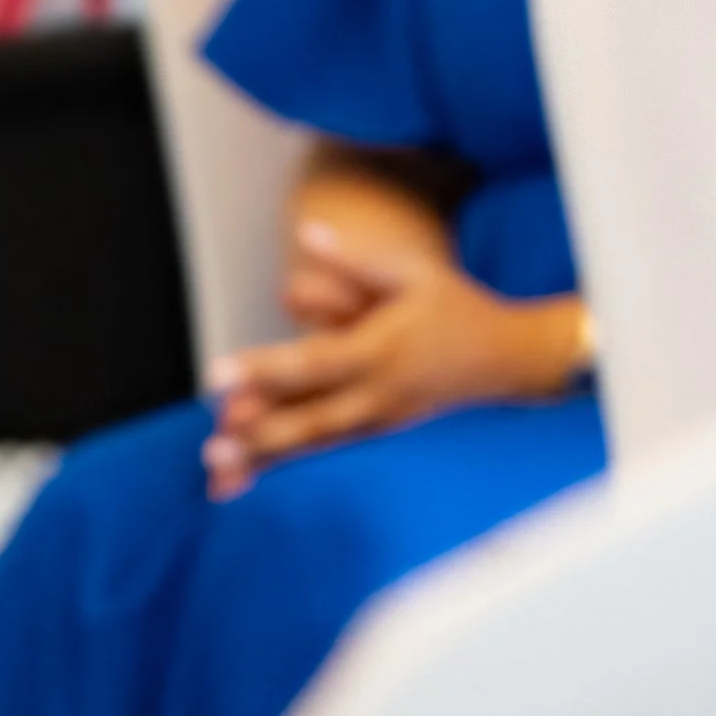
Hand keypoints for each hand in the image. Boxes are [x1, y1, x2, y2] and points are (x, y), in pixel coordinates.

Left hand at [204, 223, 588, 496]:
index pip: (311, 363)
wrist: (506, 359)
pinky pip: (321, 457)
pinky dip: (281, 470)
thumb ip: (354, 259)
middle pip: (309, 422)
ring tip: (215, 475)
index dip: (263, 370)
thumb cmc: (454, 306)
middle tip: (209, 447)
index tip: (217, 374)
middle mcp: (376, 395)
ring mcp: (377, 423)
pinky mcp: (375, 437)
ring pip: (313, 447)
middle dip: (258, 437)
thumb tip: (306, 232)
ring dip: (264, 462)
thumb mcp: (410, 272)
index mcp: (380, 351)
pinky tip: (241, 483)